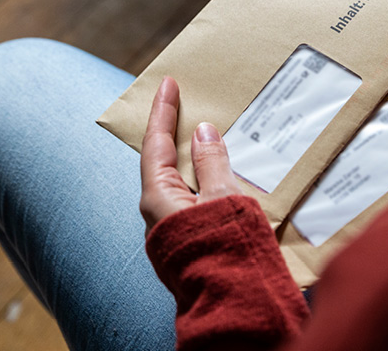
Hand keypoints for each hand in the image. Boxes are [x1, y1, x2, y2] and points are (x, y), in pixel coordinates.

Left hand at [139, 76, 240, 235]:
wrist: (231, 303)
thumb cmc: (225, 251)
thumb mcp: (223, 198)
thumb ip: (212, 162)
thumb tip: (202, 132)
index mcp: (159, 197)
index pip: (156, 143)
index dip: (163, 111)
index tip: (168, 84)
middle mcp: (158, 211)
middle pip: (162, 160)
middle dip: (174, 130)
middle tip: (184, 102)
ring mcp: (172, 225)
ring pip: (178, 178)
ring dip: (191, 154)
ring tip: (207, 131)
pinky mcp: (187, 236)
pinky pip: (190, 194)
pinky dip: (201, 174)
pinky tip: (219, 169)